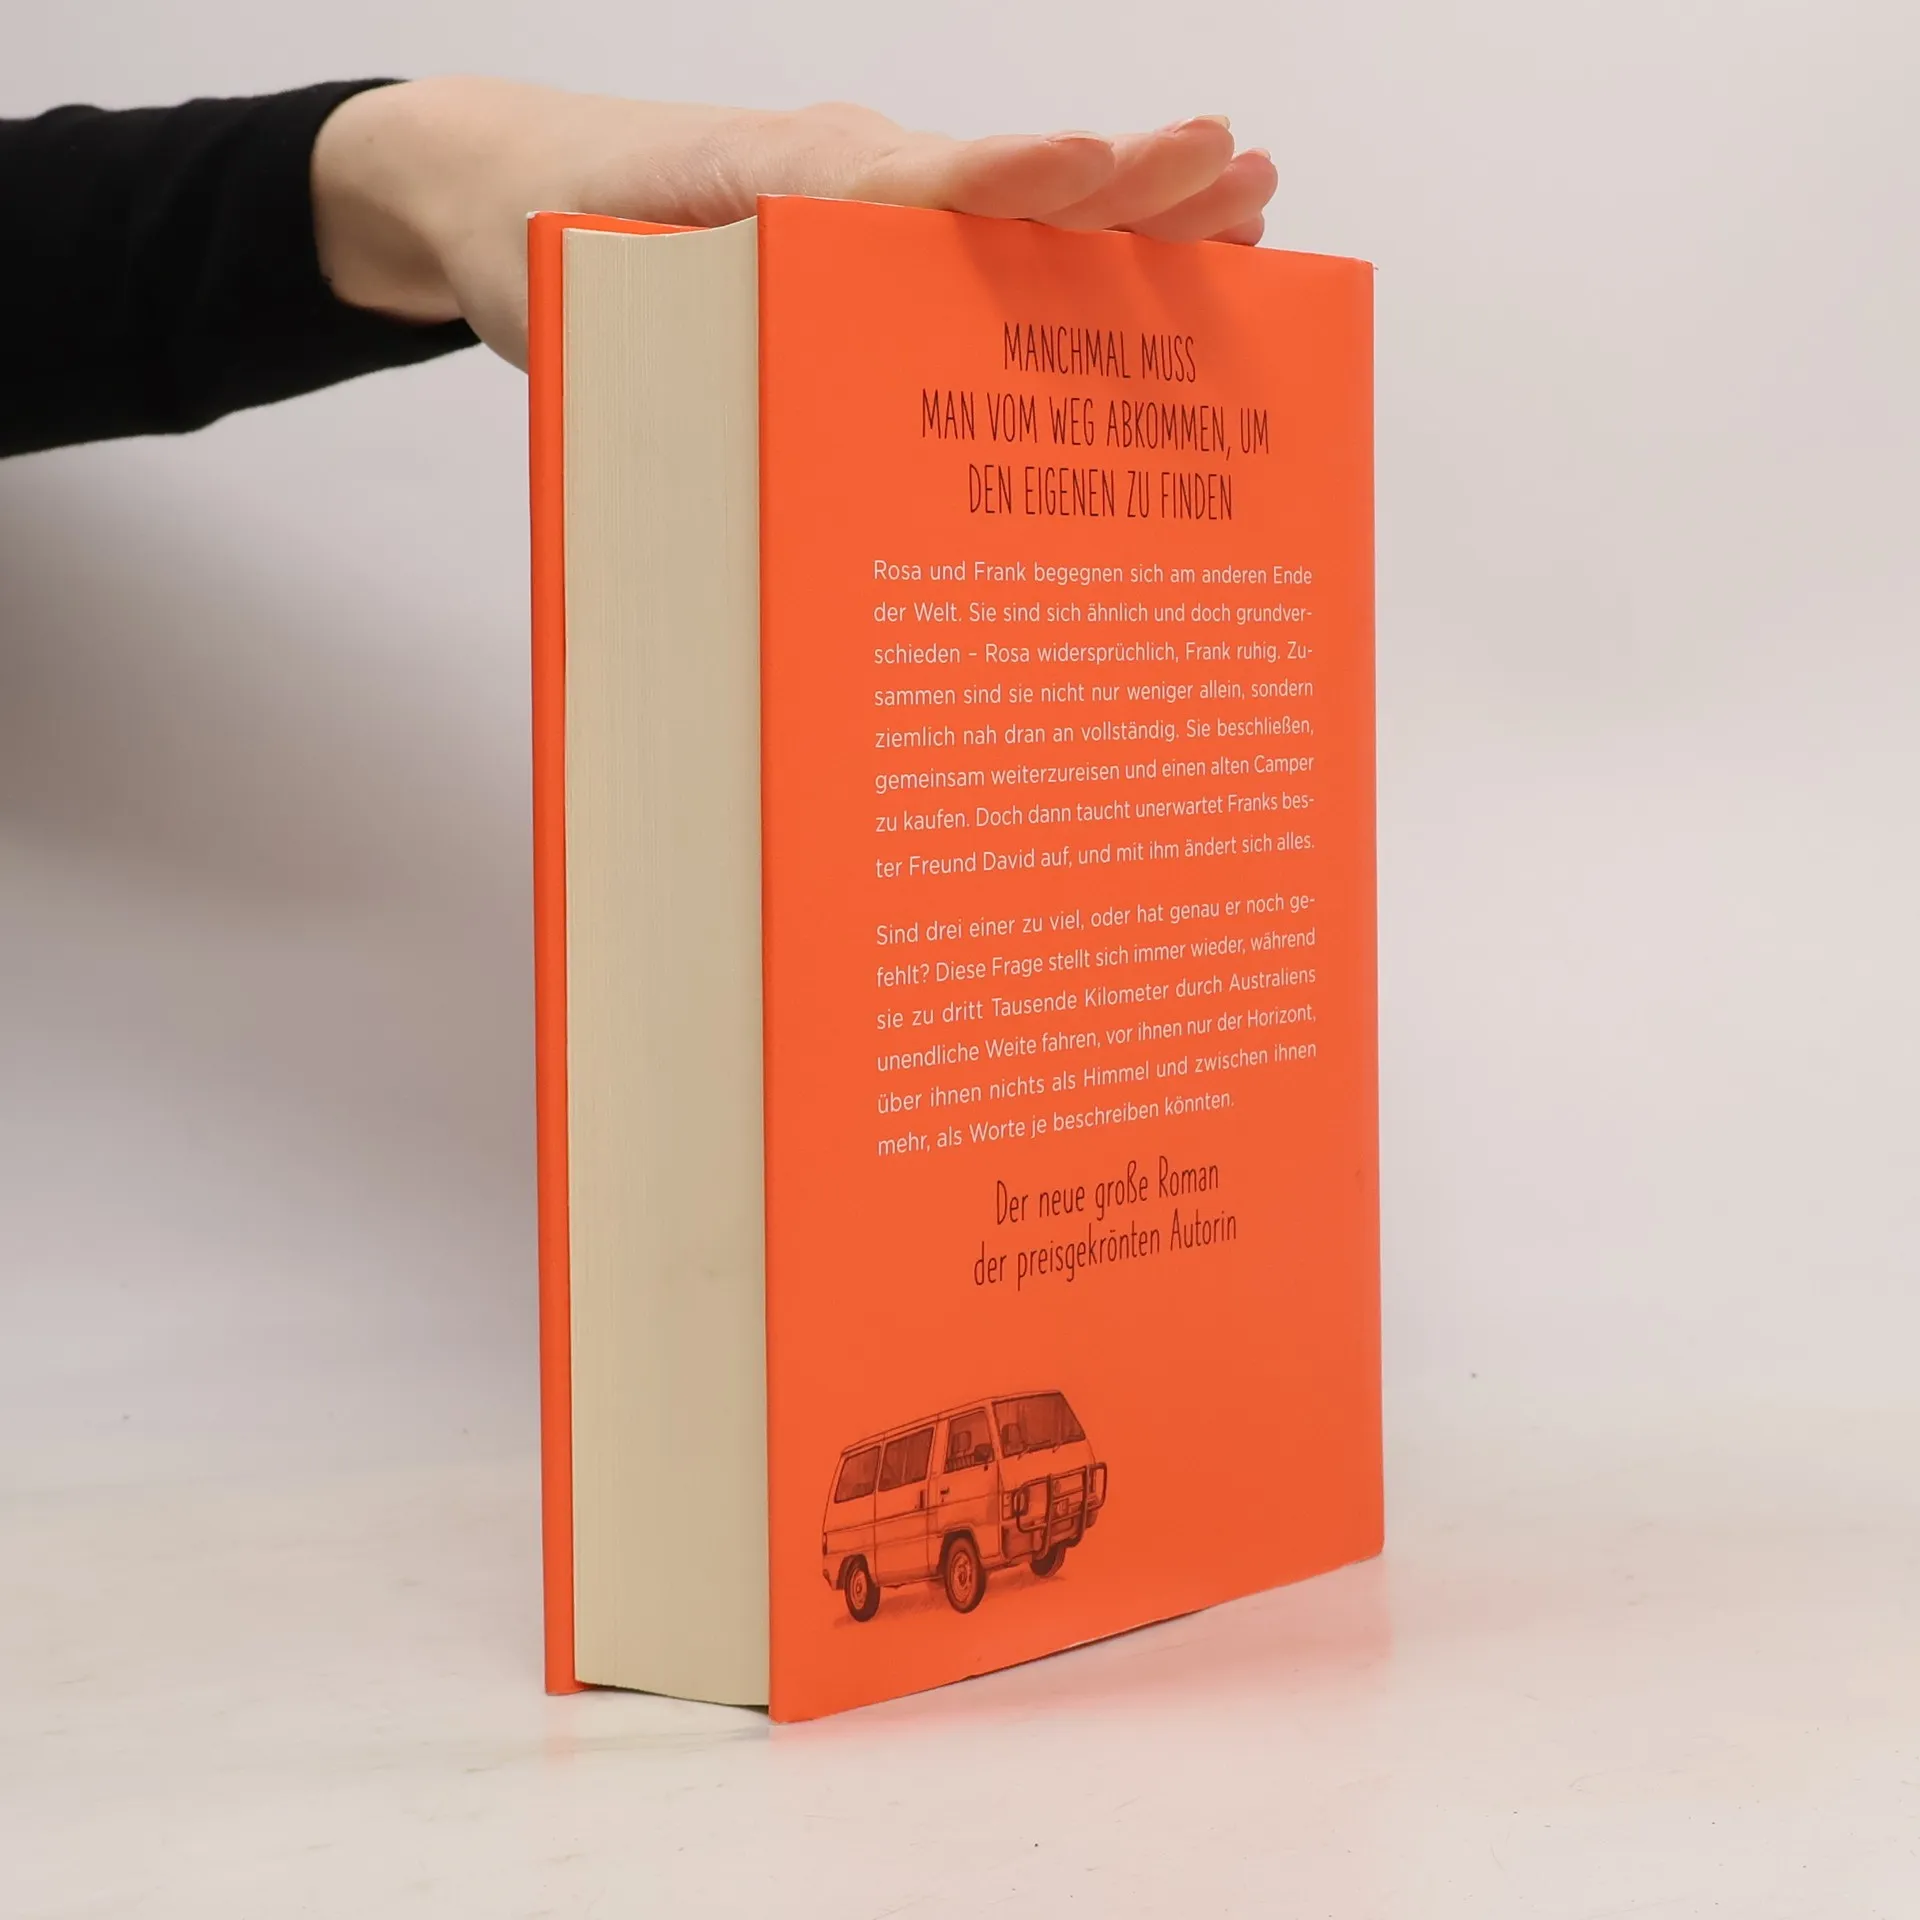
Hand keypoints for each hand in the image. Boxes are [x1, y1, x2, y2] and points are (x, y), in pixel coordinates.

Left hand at [312, 79, 1277, 366]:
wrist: (497, 182)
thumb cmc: (540, 242)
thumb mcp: (591, 308)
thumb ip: (675, 360)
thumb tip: (765, 476)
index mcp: (779, 181)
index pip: (913, 184)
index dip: (1006, 184)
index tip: (1091, 169)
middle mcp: (846, 180)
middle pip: (1004, 184)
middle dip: (1125, 186)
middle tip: (1238, 176)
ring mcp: (866, 204)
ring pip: (1013, 209)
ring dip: (1125, 212)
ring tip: (1242, 207)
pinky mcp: (865, 238)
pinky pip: (978, 242)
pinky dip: (1067, 250)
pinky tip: (1139, 277)